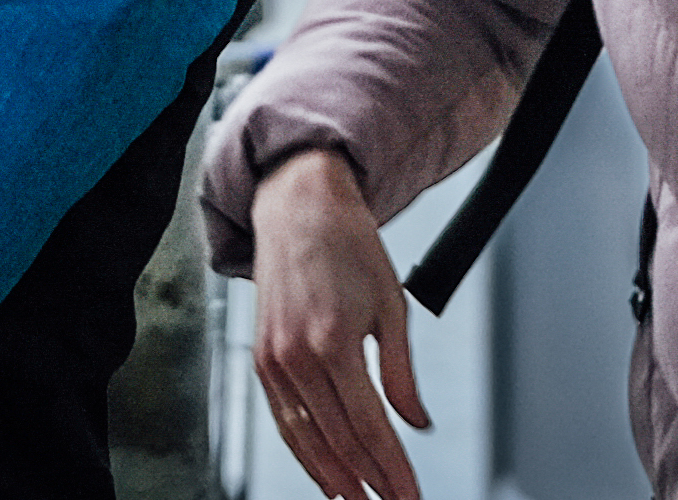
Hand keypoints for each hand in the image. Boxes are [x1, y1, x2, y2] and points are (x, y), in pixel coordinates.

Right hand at [248, 145, 429, 499]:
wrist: (299, 205)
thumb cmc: (347, 244)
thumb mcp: (392, 305)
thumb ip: (403, 373)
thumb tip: (416, 421)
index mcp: (333, 339)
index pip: (368, 426)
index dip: (393, 469)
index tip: (409, 493)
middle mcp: (296, 354)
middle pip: (337, 441)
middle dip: (369, 481)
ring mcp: (273, 359)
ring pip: (304, 439)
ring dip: (333, 478)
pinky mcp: (261, 358)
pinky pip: (282, 420)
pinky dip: (303, 452)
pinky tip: (322, 470)